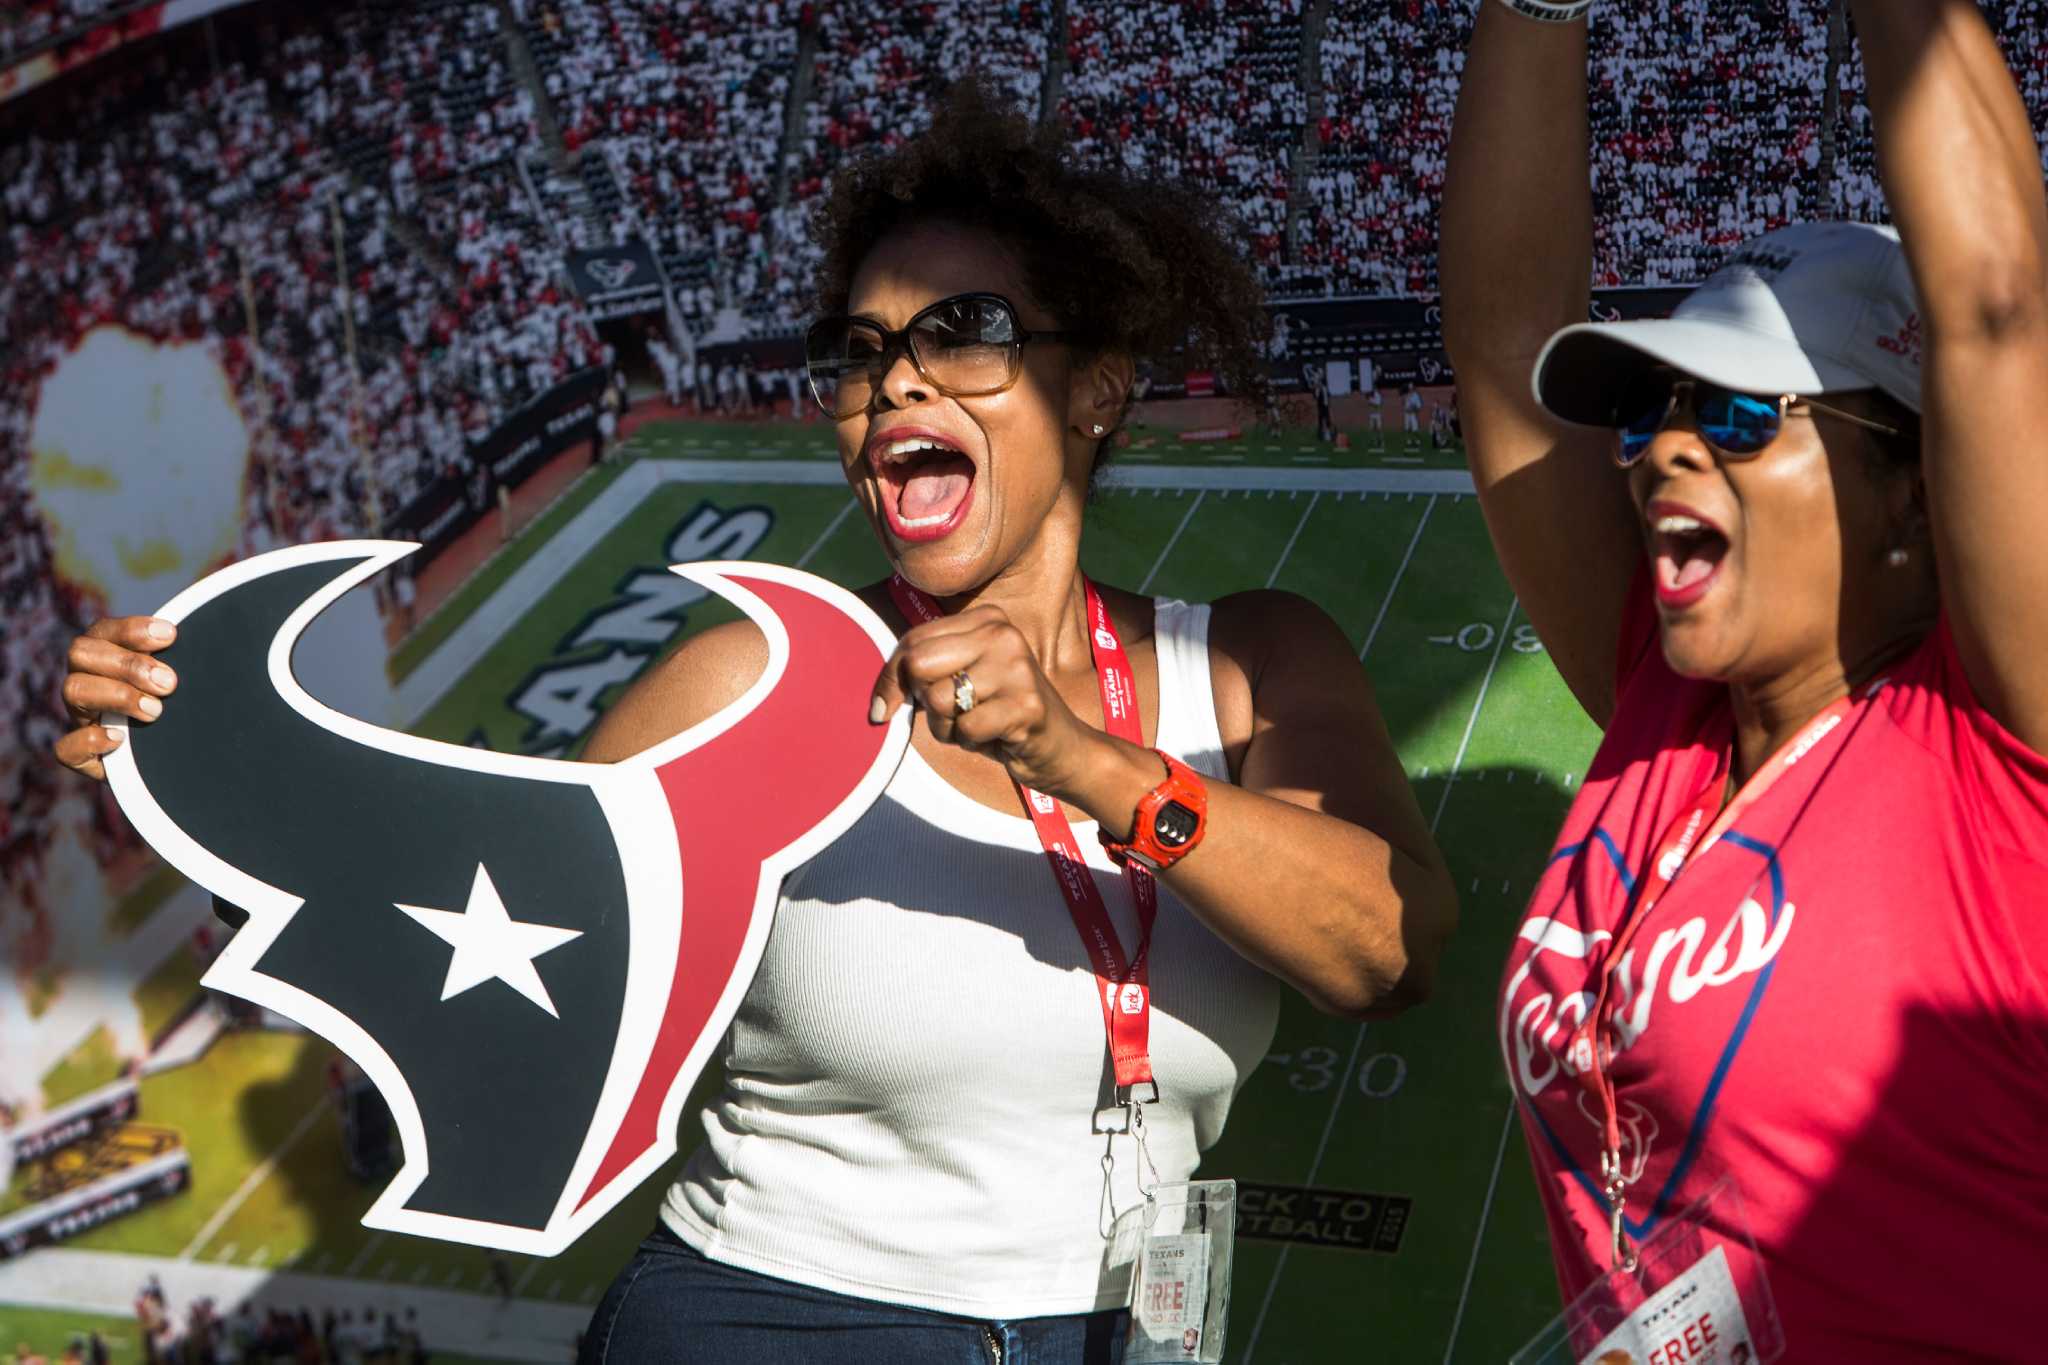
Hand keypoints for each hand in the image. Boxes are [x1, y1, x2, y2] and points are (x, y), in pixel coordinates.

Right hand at [53, 617, 178, 780]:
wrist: (178, 758)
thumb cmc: (179, 709)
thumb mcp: (178, 682)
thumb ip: (178, 661)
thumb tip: (194, 643)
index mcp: (106, 656)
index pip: (104, 630)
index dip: (133, 630)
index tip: (170, 636)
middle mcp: (86, 680)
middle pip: (80, 653)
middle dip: (128, 665)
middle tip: (168, 682)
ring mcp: (80, 717)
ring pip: (73, 690)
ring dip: (118, 696)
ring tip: (155, 711)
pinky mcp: (81, 755)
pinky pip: (65, 747)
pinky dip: (90, 741)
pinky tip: (120, 739)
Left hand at [868, 604, 1100, 795]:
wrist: (1062, 748)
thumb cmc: (1000, 715)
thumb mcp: (961, 682)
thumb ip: (923, 674)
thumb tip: (877, 704)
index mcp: (986, 618)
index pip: (912, 641)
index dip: (891, 679)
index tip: (886, 707)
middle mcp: (1003, 634)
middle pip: (919, 664)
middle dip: (923, 702)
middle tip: (953, 714)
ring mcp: (1017, 668)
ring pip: (938, 701)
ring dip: (948, 728)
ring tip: (978, 725)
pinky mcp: (1026, 705)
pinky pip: (964, 729)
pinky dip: (970, 743)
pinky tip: (996, 737)